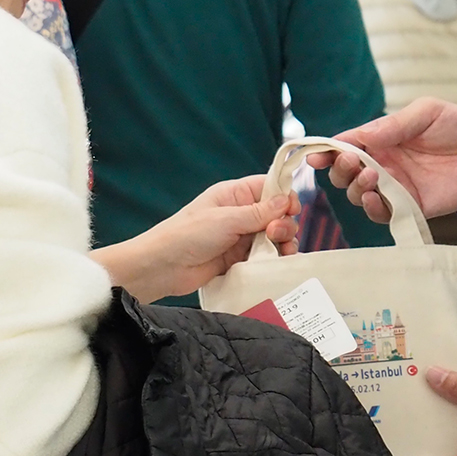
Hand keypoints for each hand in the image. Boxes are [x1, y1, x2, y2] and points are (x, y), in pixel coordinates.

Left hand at [94, 175, 297, 300]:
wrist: (164, 267)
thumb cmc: (187, 235)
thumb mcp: (225, 219)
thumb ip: (258, 212)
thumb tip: (285, 201)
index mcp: (234, 195)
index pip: (268, 188)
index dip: (284, 196)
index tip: (292, 209)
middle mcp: (240, 214)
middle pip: (276, 214)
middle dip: (283, 223)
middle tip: (275, 234)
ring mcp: (241, 237)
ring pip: (274, 236)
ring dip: (283, 242)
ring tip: (280, 251)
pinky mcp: (240, 259)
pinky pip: (265, 256)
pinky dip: (274, 259)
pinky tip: (277, 263)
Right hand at [307, 98, 456, 223]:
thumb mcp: (427, 113)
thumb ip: (394, 125)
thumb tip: (359, 136)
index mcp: (381, 138)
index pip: (346, 145)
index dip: (327, 150)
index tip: (316, 154)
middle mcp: (382, 163)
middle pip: (344, 172)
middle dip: (339, 169)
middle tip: (351, 161)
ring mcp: (394, 186)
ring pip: (357, 194)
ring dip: (354, 187)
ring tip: (369, 175)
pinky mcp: (409, 207)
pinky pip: (382, 213)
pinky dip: (371, 207)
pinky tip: (373, 196)